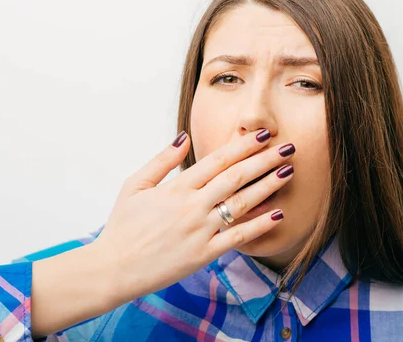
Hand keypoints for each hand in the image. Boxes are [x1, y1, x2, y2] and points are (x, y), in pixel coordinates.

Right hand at [94, 129, 295, 307]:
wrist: (113, 268)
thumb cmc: (123, 226)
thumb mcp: (134, 185)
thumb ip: (162, 161)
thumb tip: (185, 137)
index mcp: (176, 188)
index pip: (217, 160)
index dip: (243, 146)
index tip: (263, 134)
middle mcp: (192, 206)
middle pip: (236, 178)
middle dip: (265, 160)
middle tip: (288, 147)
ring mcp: (200, 231)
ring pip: (241, 204)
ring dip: (268, 186)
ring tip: (288, 172)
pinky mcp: (204, 254)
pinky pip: (237, 238)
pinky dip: (258, 226)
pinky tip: (277, 214)